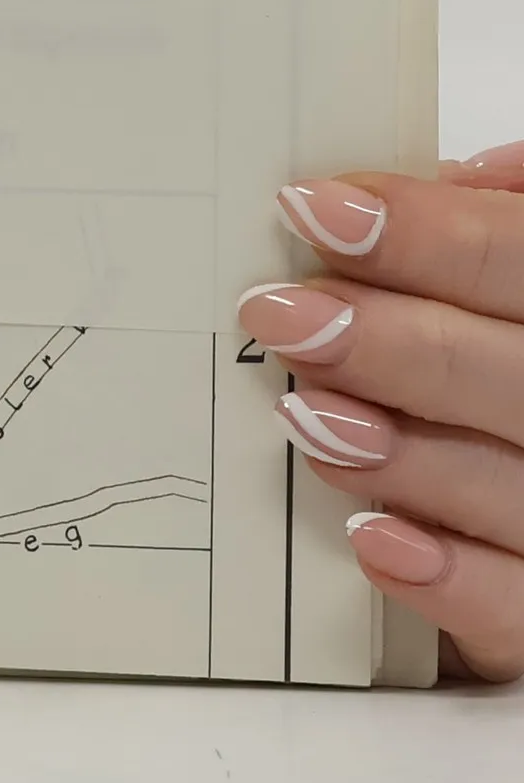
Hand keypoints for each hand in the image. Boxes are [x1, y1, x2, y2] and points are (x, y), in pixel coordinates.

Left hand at [241, 150, 523, 682]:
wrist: (517, 505)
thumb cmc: (501, 366)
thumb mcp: (507, 286)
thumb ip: (498, 224)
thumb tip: (459, 175)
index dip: (429, 233)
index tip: (315, 209)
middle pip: (515, 374)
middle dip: (393, 341)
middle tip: (282, 315)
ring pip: (506, 486)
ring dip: (401, 452)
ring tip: (307, 416)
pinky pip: (512, 607)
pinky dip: (444, 576)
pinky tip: (369, 539)